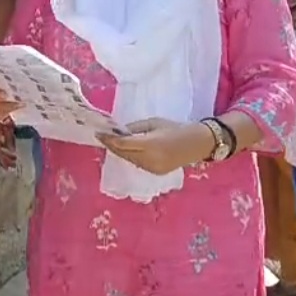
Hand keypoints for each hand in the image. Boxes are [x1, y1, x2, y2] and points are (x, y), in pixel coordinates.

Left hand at [97, 118, 213, 174]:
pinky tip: (126, 149)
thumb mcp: (153, 123)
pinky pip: (137, 163)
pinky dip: (130, 156)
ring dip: (119, 151)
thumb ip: (134, 129)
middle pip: (123, 153)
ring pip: (128, 160)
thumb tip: (118, 132)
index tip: (98, 133)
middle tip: (101, 136)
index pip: (122, 144)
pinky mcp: (155, 172)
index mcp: (150, 144)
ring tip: (111, 141)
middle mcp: (150, 159)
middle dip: (111, 146)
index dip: (108, 139)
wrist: (197, 144)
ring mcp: (152, 168)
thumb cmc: (175, 129)